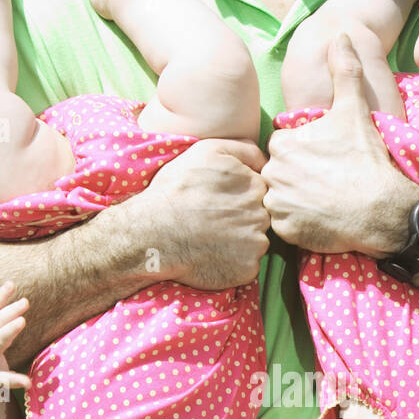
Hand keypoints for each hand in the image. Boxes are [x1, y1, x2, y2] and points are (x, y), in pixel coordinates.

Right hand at [123, 137, 270, 289]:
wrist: (153, 232)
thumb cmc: (176, 189)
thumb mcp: (208, 151)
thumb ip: (244, 149)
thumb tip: (265, 160)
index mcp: (256, 186)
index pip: (259, 192)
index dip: (238, 196)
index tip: (216, 201)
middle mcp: (262, 215)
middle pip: (259, 218)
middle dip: (241, 219)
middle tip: (211, 220)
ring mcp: (256, 245)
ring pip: (255, 242)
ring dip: (239, 242)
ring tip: (210, 238)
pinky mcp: (247, 269)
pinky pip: (247, 265)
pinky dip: (233, 263)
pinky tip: (212, 255)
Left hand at [263, 33, 418, 254]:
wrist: (381, 209)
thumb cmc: (366, 159)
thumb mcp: (354, 110)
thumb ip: (344, 71)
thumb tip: (341, 34)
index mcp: (282, 144)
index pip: (283, 148)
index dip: (304, 153)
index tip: (325, 160)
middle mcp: (272, 173)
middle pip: (280, 174)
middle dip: (298, 177)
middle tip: (327, 182)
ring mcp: (278, 204)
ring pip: (281, 198)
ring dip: (297, 199)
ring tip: (323, 199)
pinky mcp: (286, 230)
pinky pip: (286, 225)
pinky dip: (300, 223)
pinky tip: (321, 217)